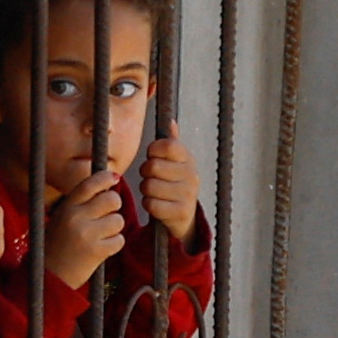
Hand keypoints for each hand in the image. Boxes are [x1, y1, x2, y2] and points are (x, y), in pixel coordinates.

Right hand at [43, 168, 127, 289]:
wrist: (49, 276)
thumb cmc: (57, 245)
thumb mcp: (61, 218)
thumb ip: (80, 203)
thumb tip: (108, 186)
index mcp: (67, 207)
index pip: (90, 183)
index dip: (106, 177)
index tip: (113, 178)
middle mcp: (76, 217)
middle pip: (112, 199)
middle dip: (114, 207)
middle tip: (106, 216)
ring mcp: (88, 235)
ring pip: (118, 220)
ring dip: (114, 228)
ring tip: (100, 236)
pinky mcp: (97, 252)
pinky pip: (119, 240)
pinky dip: (114, 244)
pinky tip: (102, 249)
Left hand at [142, 123, 199, 242]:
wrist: (185, 216)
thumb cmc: (174, 183)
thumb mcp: (176, 162)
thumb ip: (171, 143)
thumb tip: (170, 121)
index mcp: (188, 158)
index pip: (167, 145)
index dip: (153, 150)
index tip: (152, 156)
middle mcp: (192, 175)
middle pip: (152, 166)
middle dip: (145, 172)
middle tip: (150, 177)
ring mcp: (188, 194)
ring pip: (149, 186)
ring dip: (145, 190)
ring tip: (154, 191)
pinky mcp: (181, 212)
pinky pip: (151, 204)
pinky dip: (148, 204)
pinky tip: (156, 204)